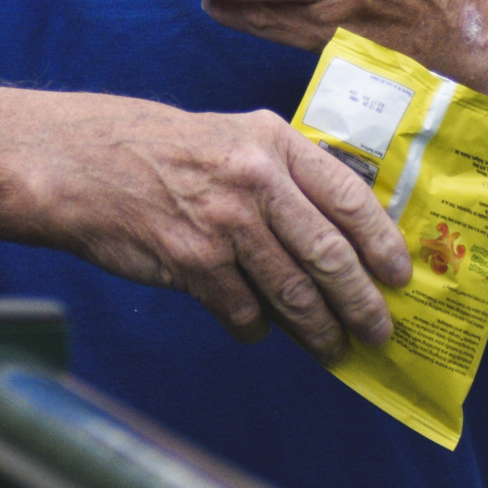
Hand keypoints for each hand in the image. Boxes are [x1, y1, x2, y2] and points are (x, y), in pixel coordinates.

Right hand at [27, 92, 409, 362]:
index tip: (402, 276)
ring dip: (319, 330)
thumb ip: (286, 178)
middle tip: (380, 330)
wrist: (85, 164)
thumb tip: (342, 242)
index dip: (382, 242)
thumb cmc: (165, 153)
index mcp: (273, 141)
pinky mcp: (193, 263)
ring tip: (333, 348)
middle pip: (329, 254)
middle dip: (362, 302)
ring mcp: (224, 223)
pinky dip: (256, 328)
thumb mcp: (233, 140)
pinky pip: (243, 311)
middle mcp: (255, 179)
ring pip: (293, 292)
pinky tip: (259, 329)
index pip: (348, 196)